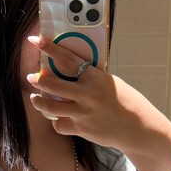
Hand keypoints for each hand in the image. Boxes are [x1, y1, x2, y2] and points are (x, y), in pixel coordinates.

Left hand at [24, 33, 170, 159]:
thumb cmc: (127, 102)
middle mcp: (86, 94)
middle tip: (31, 77)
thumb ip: (92, 78)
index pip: (67, 59)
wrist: (138, 127)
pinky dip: (58, 121)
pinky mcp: (81, 129)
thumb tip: (73, 71)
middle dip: (38, 80)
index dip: (50, 49)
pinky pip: (60, 124)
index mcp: (95, 78)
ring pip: (50, 106)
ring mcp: (82, 113)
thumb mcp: (111, 83)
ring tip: (35, 98)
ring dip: (39, 101)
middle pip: (52, 84)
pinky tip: (58, 118)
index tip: (36, 41)